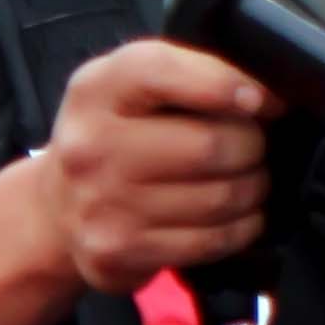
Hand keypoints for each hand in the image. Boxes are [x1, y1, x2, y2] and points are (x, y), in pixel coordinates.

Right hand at [39, 38, 274, 295]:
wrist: (58, 206)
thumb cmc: (115, 134)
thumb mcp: (134, 82)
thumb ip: (191, 71)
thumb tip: (265, 94)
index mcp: (98, 89)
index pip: (165, 71)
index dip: (227, 83)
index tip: (263, 99)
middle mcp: (91, 147)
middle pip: (210, 145)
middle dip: (253, 144)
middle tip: (254, 144)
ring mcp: (102, 205)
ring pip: (220, 197)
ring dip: (253, 188)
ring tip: (247, 178)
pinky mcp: (119, 252)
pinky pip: (210, 241)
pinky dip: (241, 227)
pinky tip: (235, 215)